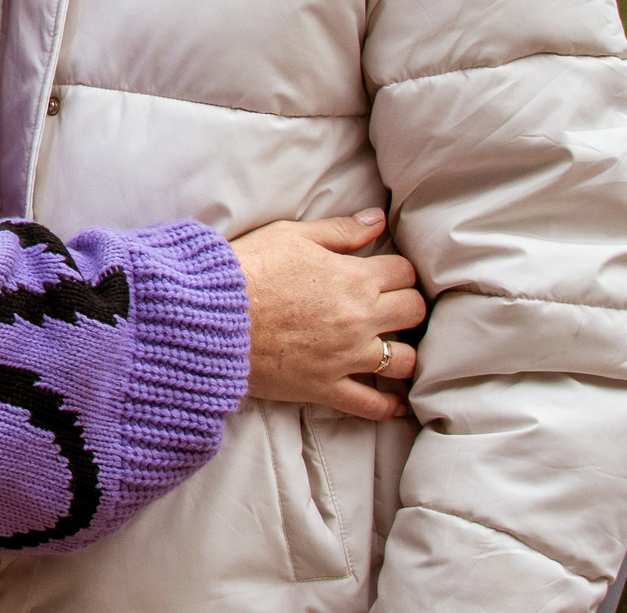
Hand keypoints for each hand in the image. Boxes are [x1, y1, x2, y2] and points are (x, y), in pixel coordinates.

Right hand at [230, 208, 427, 421]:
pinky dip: (389, 406)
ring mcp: (347, 357)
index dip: (397, 270)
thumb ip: (340, 231)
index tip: (386, 274)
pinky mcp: (328, 388)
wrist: (213, 315)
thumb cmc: (249, 269)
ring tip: (393, 348)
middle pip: (413, 312)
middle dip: (407, 305)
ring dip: (405, 353)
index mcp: (354, 278)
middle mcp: (360, 319)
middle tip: (391, 306)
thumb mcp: (292, 236)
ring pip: (405, 361)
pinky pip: (372, 405)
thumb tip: (377, 220)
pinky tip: (396, 402)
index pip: (404, 273)